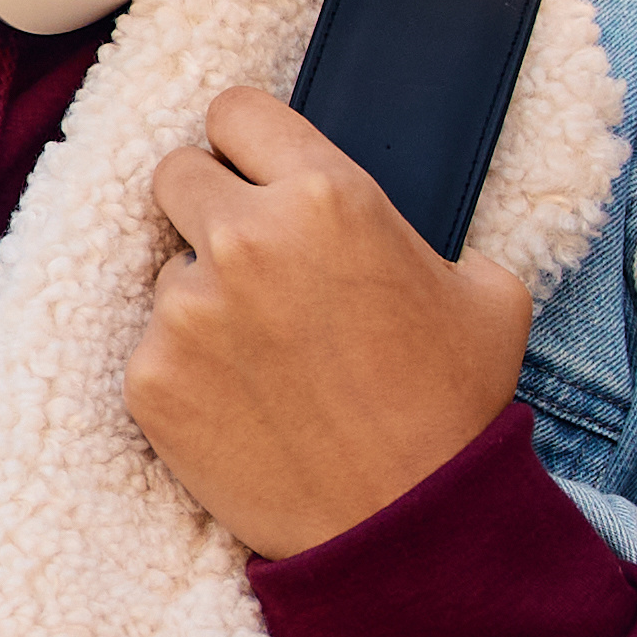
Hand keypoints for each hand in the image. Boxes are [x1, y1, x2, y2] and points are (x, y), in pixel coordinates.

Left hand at [125, 84, 528, 559]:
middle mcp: (245, 239)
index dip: (244, 141)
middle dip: (208, 206)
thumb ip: (415, 229)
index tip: (249, 166)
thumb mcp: (486, 289)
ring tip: (267, 356)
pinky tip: (243, 402)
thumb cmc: (453, 406)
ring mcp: (188, 310)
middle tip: (249, 258)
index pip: (234, 111)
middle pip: (176, 173)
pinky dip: (187, 368)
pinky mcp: (150, 377)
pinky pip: (153, 344)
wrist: (406, 524)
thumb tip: (377, 218)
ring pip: (167, 269)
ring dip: (203, 299)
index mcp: (327, 194)